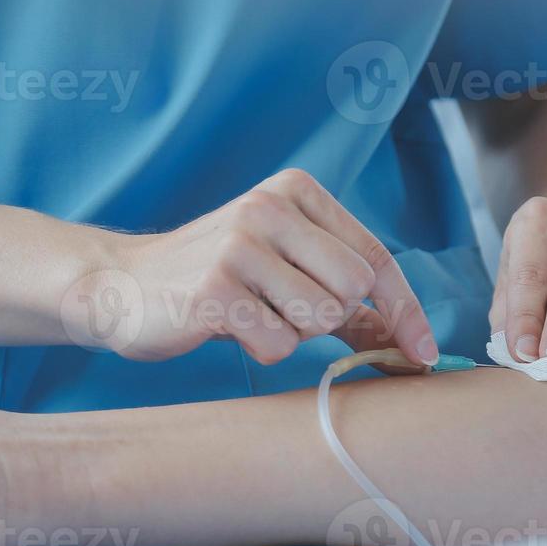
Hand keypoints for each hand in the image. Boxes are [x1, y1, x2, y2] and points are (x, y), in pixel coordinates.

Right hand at [75, 169, 438, 368]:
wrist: (121, 285)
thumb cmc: (217, 282)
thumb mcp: (285, 273)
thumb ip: (347, 301)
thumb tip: (410, 343)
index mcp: (296, 191)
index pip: (375, 257)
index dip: (405, 311)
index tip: (425, 354)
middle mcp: (269, 207)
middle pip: (352, 290)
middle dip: (330, 317)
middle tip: (284, 311)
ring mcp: (240, 244)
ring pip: (319, 318)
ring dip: (291, 333)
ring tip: (251, 313)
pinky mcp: (214, 289)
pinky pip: (277, 343)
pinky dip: (260, 348)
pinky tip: (227, 326)